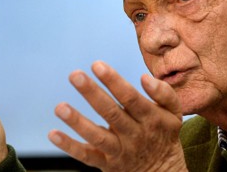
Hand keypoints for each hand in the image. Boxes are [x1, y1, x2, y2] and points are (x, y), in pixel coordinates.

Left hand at [48, 61, 186, 170]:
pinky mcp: (106, 163)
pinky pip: (87, 156)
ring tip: (59, 107)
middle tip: (75, 75)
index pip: (130, 98)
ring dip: (77, 122)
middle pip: (111, 113)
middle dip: (92, 93)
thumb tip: (145, 78)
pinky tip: (53, 133)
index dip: (114, 81)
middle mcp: (134, 134)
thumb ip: (164, 93)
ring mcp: (119, 150)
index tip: (97, 65)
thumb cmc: (163, 133)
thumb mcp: (173, 113)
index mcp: (149, 118)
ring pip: (97, 136)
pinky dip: (69, 146)